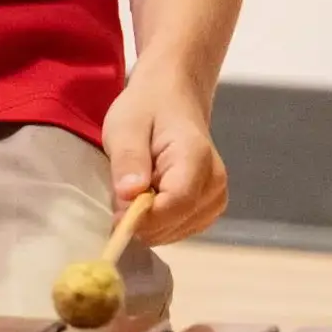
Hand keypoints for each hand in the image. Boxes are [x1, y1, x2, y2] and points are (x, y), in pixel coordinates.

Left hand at [101, 67, 227, 244]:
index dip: (144, 217)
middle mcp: (214, 182)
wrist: (171, 99)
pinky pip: (179, 230)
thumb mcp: (126, 126)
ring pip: (175, 232)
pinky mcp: (209, 209)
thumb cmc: (146, 109)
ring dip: (149, 222)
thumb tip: (129, 197)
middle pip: (176, 223)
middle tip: (121, 195)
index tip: (115, 215)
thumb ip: (128, 159)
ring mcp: (216, 198)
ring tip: (137, 189)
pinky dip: (158, 223)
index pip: (176, 203)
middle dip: (143, 219)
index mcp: (197, 157)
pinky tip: (148, 199)